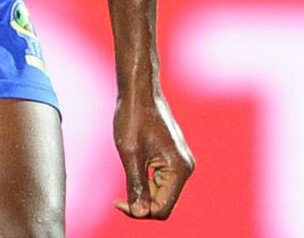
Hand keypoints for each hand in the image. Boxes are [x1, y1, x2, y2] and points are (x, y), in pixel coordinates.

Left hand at [113, 88, 193, 220]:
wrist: (140, 91)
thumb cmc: (133, 118)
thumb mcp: (130, 154)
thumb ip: (136, 185)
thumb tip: (140, 213)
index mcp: (179, 169)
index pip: (162, 209)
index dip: (140, 211)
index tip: (117, 202)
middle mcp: (186, 168)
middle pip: (163, 203)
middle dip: (141, 203)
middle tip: (117, 196)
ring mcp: (181, 162)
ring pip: (161, 193)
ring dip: (142, 191)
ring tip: (126, 173)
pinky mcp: (174, 157)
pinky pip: (160, 180)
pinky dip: (145, 181)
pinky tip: (133, 167)